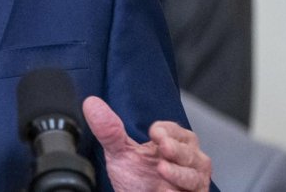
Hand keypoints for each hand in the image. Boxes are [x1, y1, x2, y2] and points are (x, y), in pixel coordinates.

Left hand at [83, 96, 210, 191]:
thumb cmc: (136, 178)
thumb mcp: (120, 153)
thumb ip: (109, 131)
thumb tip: (91, 103)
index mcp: (174, 143)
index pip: (175, 131)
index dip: (165, 130)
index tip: (153, 133)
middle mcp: (189, 161)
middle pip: (188, 151)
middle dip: (176, 148)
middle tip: (164, 148)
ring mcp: (193, 182)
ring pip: (194, 176)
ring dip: (179, 173)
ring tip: (162, 170)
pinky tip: (165, 191)